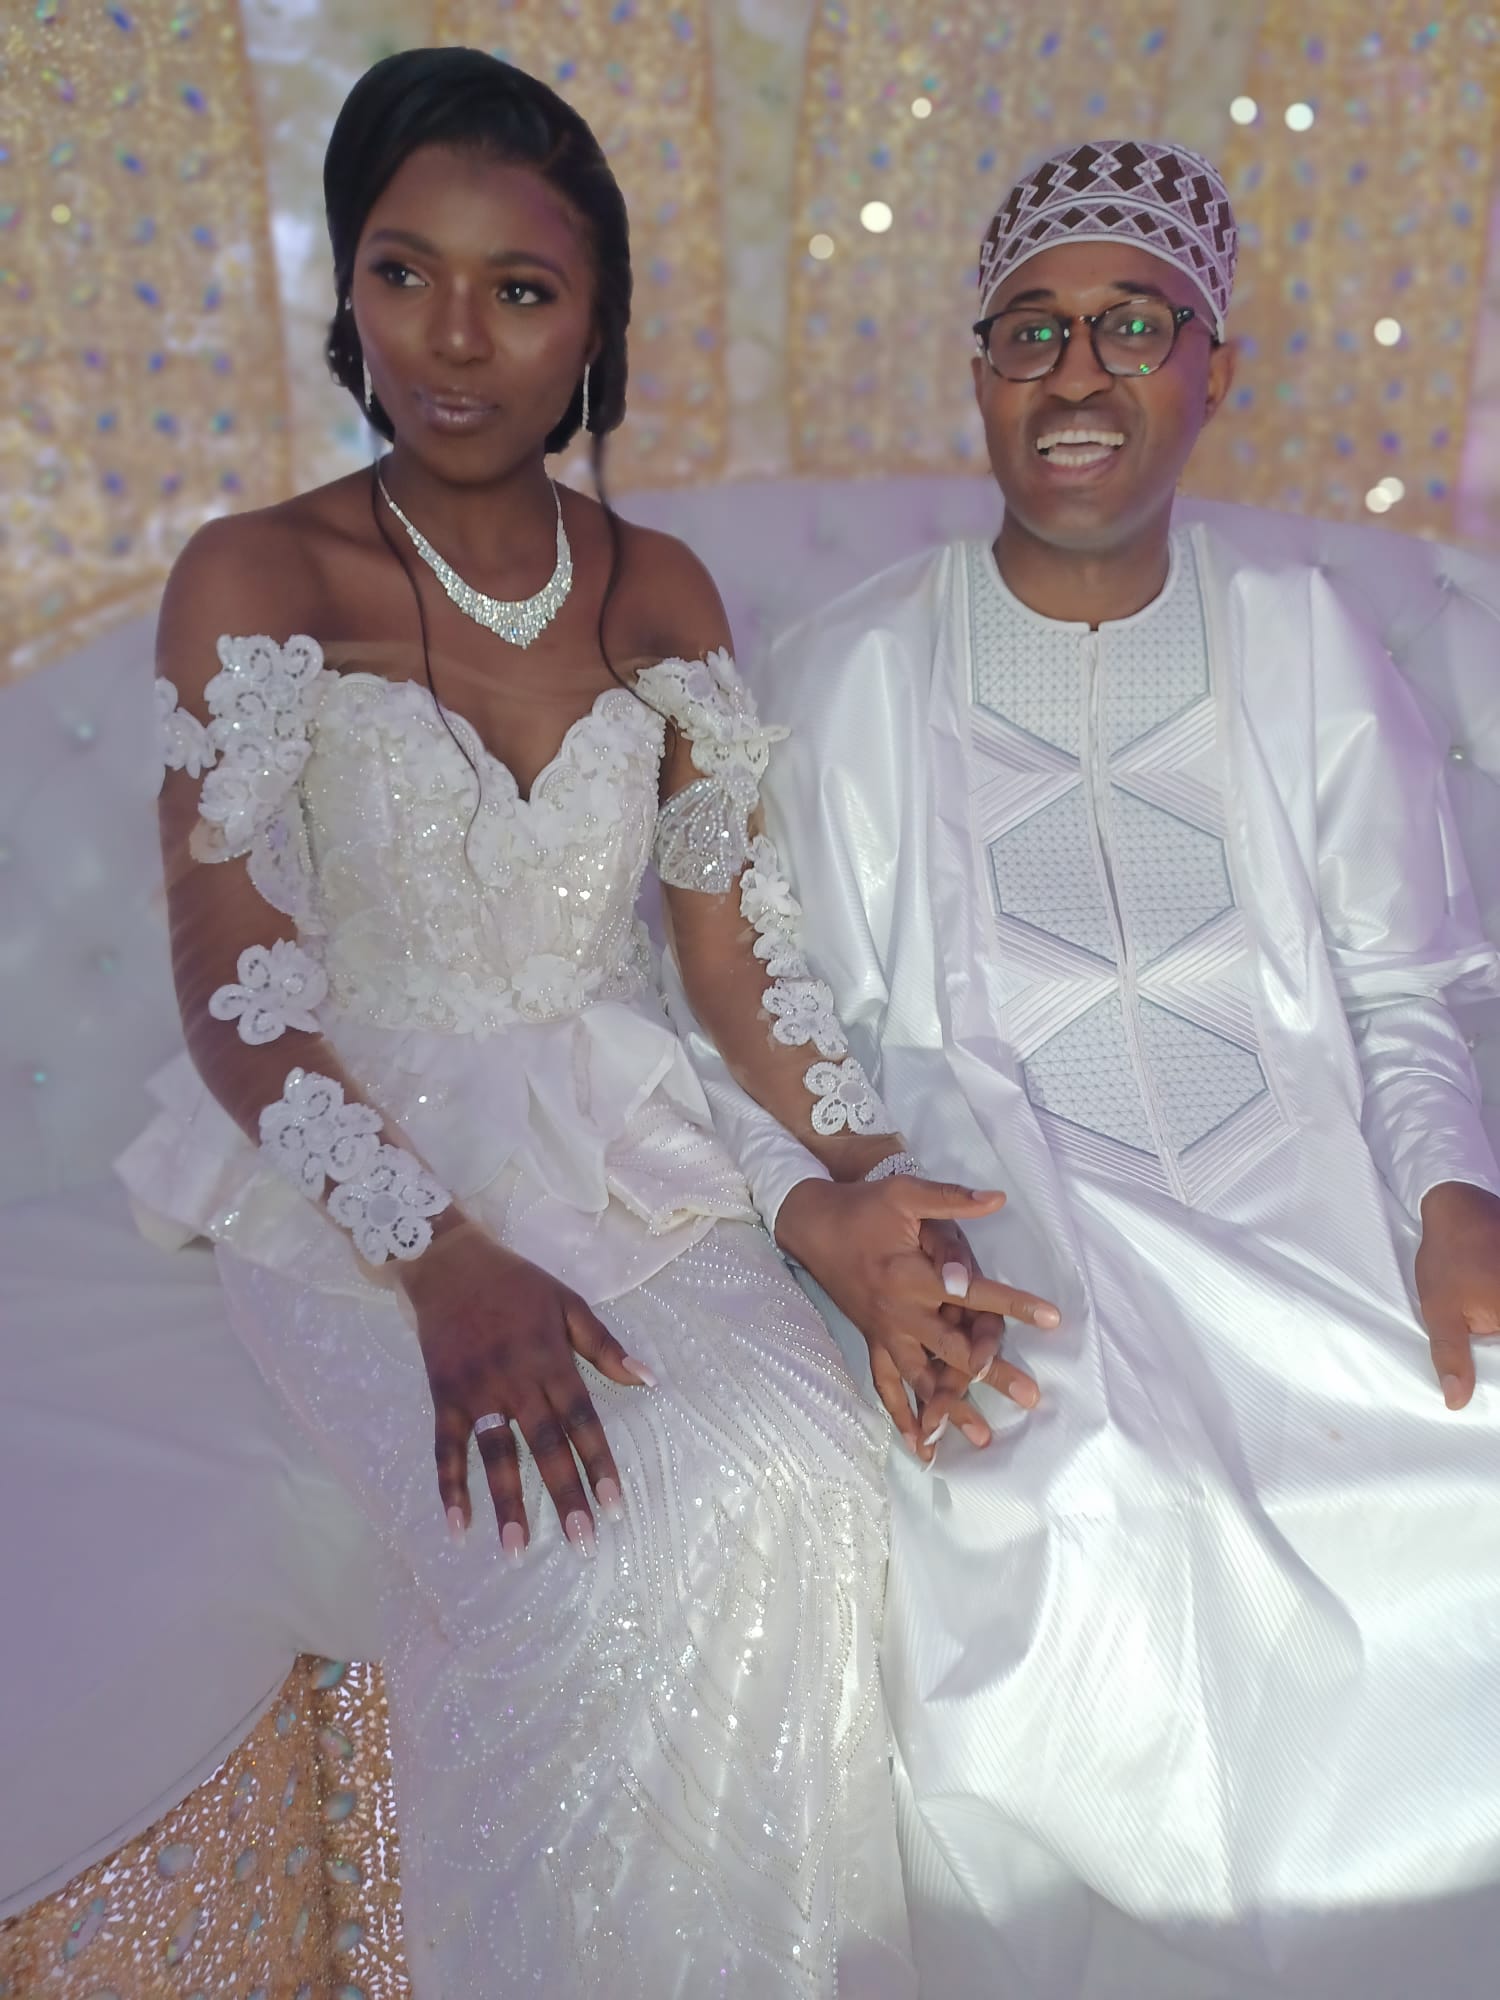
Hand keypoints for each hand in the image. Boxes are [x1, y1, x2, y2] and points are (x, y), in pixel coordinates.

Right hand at [398, 1217, 651, 1552]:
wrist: (447, 1262)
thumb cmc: (515, 1284)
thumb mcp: (568, 1302)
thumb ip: (605, 1345)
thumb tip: (649, 1380)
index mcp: (551, 1359)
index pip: (581, 1420)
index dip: (599, 1463)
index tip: (615, 1506)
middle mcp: (515, 1381)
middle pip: (545, 1446)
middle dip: (565, 1496)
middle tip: (583, 1543)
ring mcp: (476, 1392)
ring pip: (495, 1455)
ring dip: (507, 1503)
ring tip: (519, 1549)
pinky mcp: (443, 1397)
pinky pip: (446, 1449)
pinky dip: (450, 1488)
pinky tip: (461, 1528)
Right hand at [776, 1176, 1058, 1460]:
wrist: (810, 1225)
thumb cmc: (861, 1208)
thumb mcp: (903, 1193)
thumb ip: (950, 1200)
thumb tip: (998, 1199)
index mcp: (911, 1277)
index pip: (973, 1294)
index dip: (1013, 1305)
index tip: (1050, 1319)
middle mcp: (899, 1313)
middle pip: (953, 1350)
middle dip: (992, 1374)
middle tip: (1029, 1395)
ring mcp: (885, 1333)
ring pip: (923, 1379)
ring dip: (952, 1408)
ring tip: (983, 1437)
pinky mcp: (873, 1342)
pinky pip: (887, 1385)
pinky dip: (902, 1417)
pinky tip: (922, 1446)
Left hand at [1415, 1180, 1499, 1408]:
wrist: (1459, 1206)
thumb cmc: (1449, 1256)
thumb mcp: (1440, 1310)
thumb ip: (1451, 1356)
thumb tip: (1457, 1401)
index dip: (1494, 1379)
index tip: (1484, 1385)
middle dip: (1490, 1355)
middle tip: (1474, 1349)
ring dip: (1493, 1334)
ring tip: (1478, 1323)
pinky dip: (1496, 1320)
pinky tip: (1485, 1315)